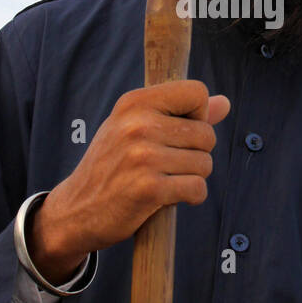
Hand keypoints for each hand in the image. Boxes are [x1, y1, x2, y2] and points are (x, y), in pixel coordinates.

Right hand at [28, 81, 230, 281]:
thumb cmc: (112, 166)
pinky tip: (169, 198)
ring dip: (193, 177)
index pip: (196, 92)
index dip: (198, 116)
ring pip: (205, 163)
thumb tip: (225, 103)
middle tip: (168, 165)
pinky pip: (197, 188)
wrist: (76, 210)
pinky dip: (191, 197)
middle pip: (207, 134)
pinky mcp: (149, 189)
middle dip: (197, 154)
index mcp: (134, 102)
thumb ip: (181, 114)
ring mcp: (143, 157)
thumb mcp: (136, 129)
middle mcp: (137, 125)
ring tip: (165, 180)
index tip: (177, 133)